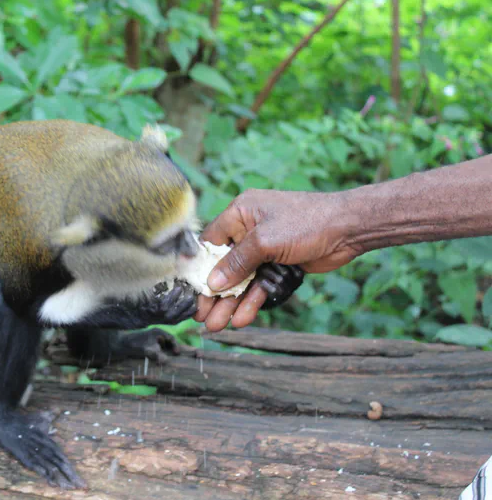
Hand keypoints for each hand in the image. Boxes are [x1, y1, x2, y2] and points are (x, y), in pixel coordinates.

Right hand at [194, 188, 361, 330]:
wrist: (348, 229)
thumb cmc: (306, 222)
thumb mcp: (265, 241)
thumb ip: (237, 263)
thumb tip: (213, 282)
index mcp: (240, 213)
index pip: (210, 242)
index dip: (200, 268)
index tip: (190, 291)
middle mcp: (248, 231)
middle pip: (224, 266)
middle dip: (214, 293)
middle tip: (202, 316)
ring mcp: (265, 249)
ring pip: (242, 280)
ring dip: (231, 303)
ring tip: (218, 325)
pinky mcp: (279, 265)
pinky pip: (260, 285)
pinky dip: (253, 301)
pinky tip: (244, 318)